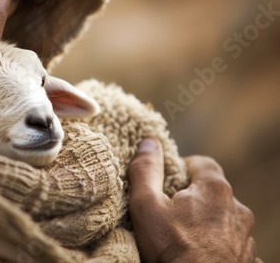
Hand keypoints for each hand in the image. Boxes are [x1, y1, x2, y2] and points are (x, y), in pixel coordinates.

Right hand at [128, 138, 255, 261]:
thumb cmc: (172, 248)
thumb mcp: (147, 205)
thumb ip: (146, 170)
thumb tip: (148, 141)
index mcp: (214, 189)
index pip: (201, 162)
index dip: (181, 168)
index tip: (166, 182)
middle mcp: (236, 208)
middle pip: (211, 191)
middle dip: (191, 197)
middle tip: (168, 212)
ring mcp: (245, 235)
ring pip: (222, 217)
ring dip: (205, 221)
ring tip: (182, 236)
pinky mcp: (246, 257)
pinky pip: (229, 241)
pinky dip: (215, 242)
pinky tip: (197, 252)